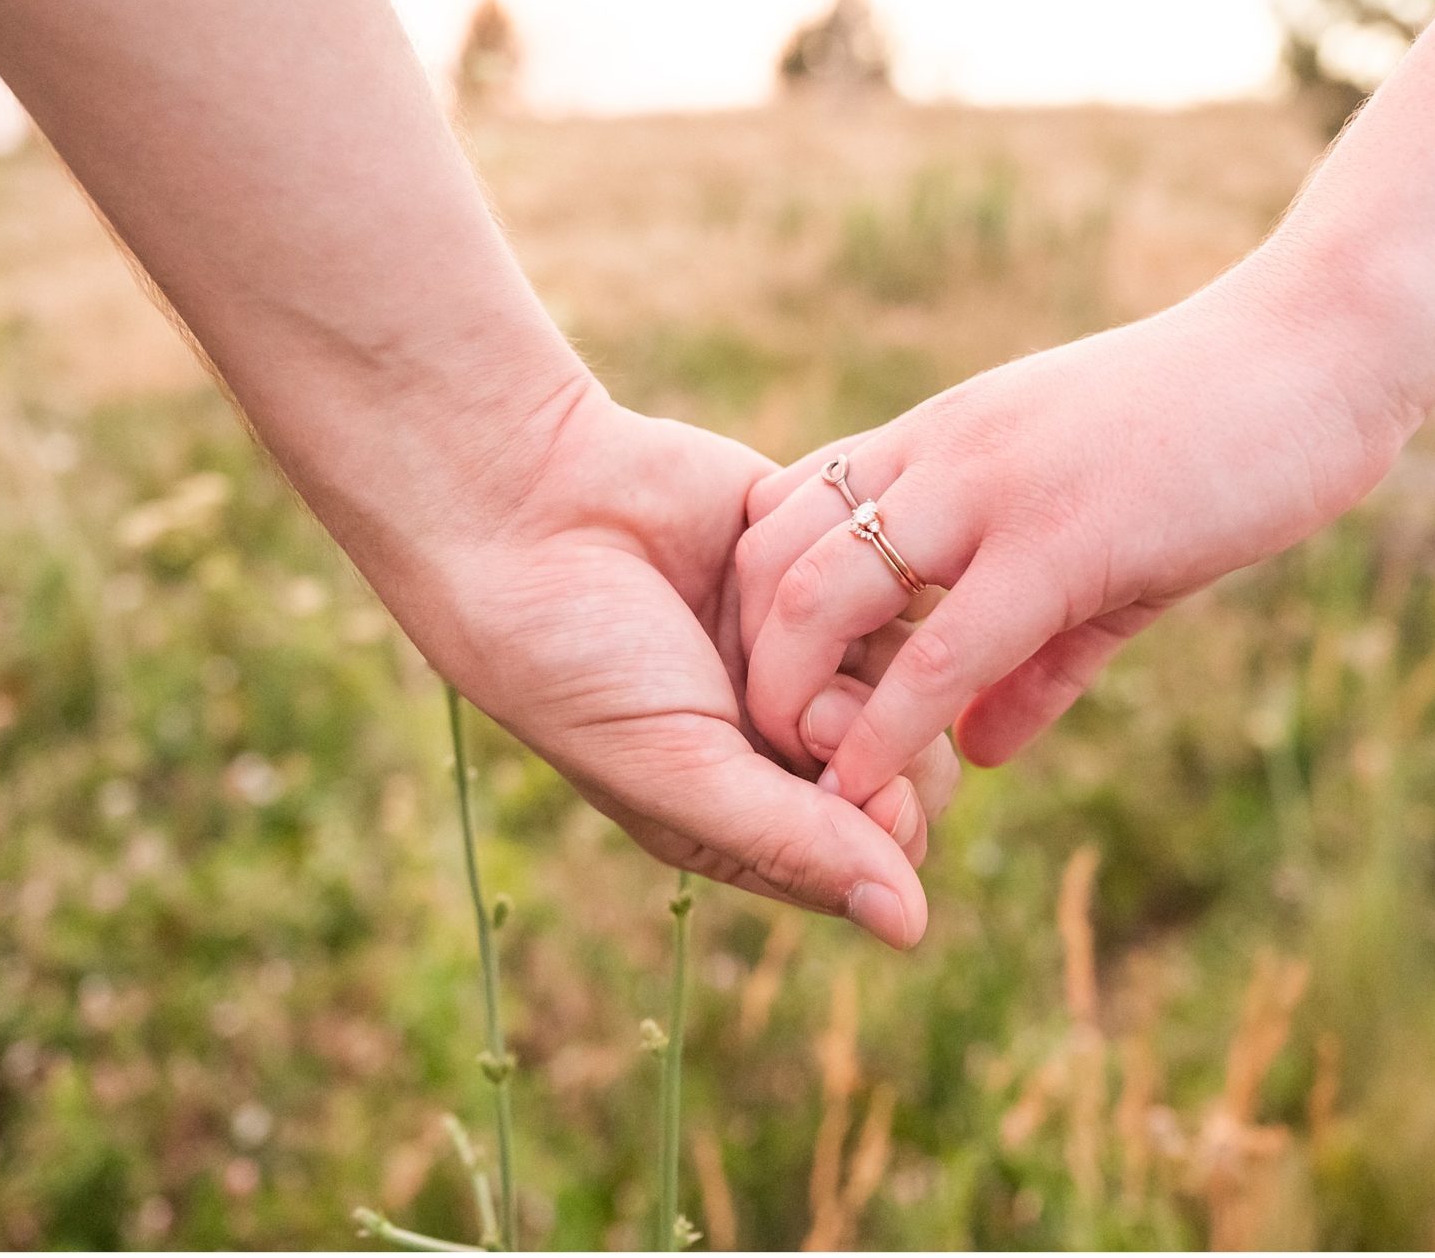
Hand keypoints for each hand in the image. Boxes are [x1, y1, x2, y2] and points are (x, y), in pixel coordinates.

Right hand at [381, 378, 957, 947]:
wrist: (517, 505)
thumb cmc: (575, 662)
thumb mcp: (677, 770)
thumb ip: (794, 844)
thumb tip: (910, 928)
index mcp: (747, 805)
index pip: (881, 844)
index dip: (885, 814)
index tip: (834, 773)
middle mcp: (783, 728)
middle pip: (916, 758)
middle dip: (878, 733)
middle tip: (809, 705)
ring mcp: (804, 639)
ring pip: (915, 659)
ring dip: (856, 643)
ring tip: (772, 627)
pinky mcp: (812, 548)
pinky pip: (888, 565)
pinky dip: (839, 564)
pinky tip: (759, 559)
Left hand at [735, 271, 1419, 805]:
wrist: (1322, 348)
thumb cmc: (1224, 436)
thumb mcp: (1107, 549)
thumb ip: (1036, 654)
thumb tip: (978, 753)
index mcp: (940, 439)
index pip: (784, 512)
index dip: (757, 612)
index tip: (782, 698)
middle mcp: (938, 454)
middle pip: (766, 554)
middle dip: (748, 665)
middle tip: (771, 756)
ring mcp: (990, 490)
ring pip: (821, 596)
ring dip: (792, 704)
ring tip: (801, 788)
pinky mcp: (1061, 539)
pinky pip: (942, 651)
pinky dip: (888, 733)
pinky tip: (869, 791)